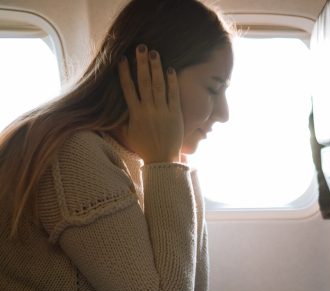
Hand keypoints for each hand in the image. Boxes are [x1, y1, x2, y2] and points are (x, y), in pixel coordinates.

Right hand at [118, 44, 182, 162]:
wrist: (161, 160)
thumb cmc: (144, 147)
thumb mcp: (128, 134)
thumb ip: (122, 119)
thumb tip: (110, 111)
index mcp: (135, 113)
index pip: (128, 89)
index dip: (125, 73)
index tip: (123, 59)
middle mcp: (148, 110)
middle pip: (144, 82)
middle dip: (142, 63)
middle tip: (141, 47)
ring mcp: (162, 111)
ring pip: (158, 85)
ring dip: (156, 68)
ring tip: (155, 53)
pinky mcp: (175, 115)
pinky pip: (174, 95)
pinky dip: (172, 82)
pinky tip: (171, 70)